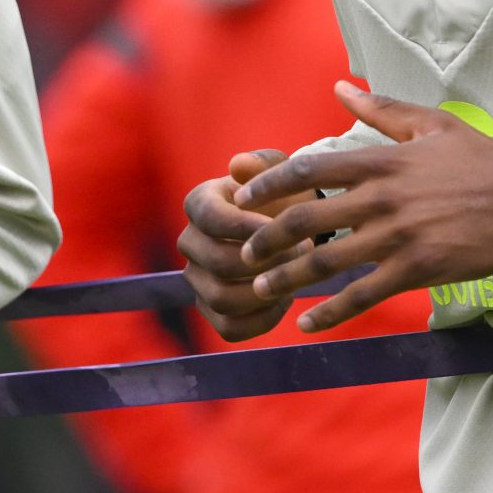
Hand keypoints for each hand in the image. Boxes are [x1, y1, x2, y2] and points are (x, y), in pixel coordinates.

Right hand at [179, 148, 294, 340]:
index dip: (245, 226)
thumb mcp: (283, 172)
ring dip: (265, 292)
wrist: (293, 226)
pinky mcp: (211, 310)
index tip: (281, 226)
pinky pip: (229, 328)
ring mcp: (197, 279)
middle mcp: (190, 242)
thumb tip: (239, 165)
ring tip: (294, 278)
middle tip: (302, 253)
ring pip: (221, 299)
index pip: (209, 218)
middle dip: (265, 262)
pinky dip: (261, 320)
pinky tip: (285, 301)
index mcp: (199, 203)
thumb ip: (265, 165)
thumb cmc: (286, 194)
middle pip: (217, 263)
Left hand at [234, 84, 492, 333]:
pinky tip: (309, 323)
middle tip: (244, 251)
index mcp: (383, 161)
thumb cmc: (480, 160)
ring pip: (327, 262)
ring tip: (261, 288)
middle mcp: (382, 199)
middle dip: (266, 238)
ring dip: (287, 277)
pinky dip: (331, 313)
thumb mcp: (432, 124)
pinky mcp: (418, 269)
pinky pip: (364, 295)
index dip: (270, 183)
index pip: (310, 168)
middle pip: (306, 219)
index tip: (244, 196)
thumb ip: (382, 109)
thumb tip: (341, 88)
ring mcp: (399, 237)